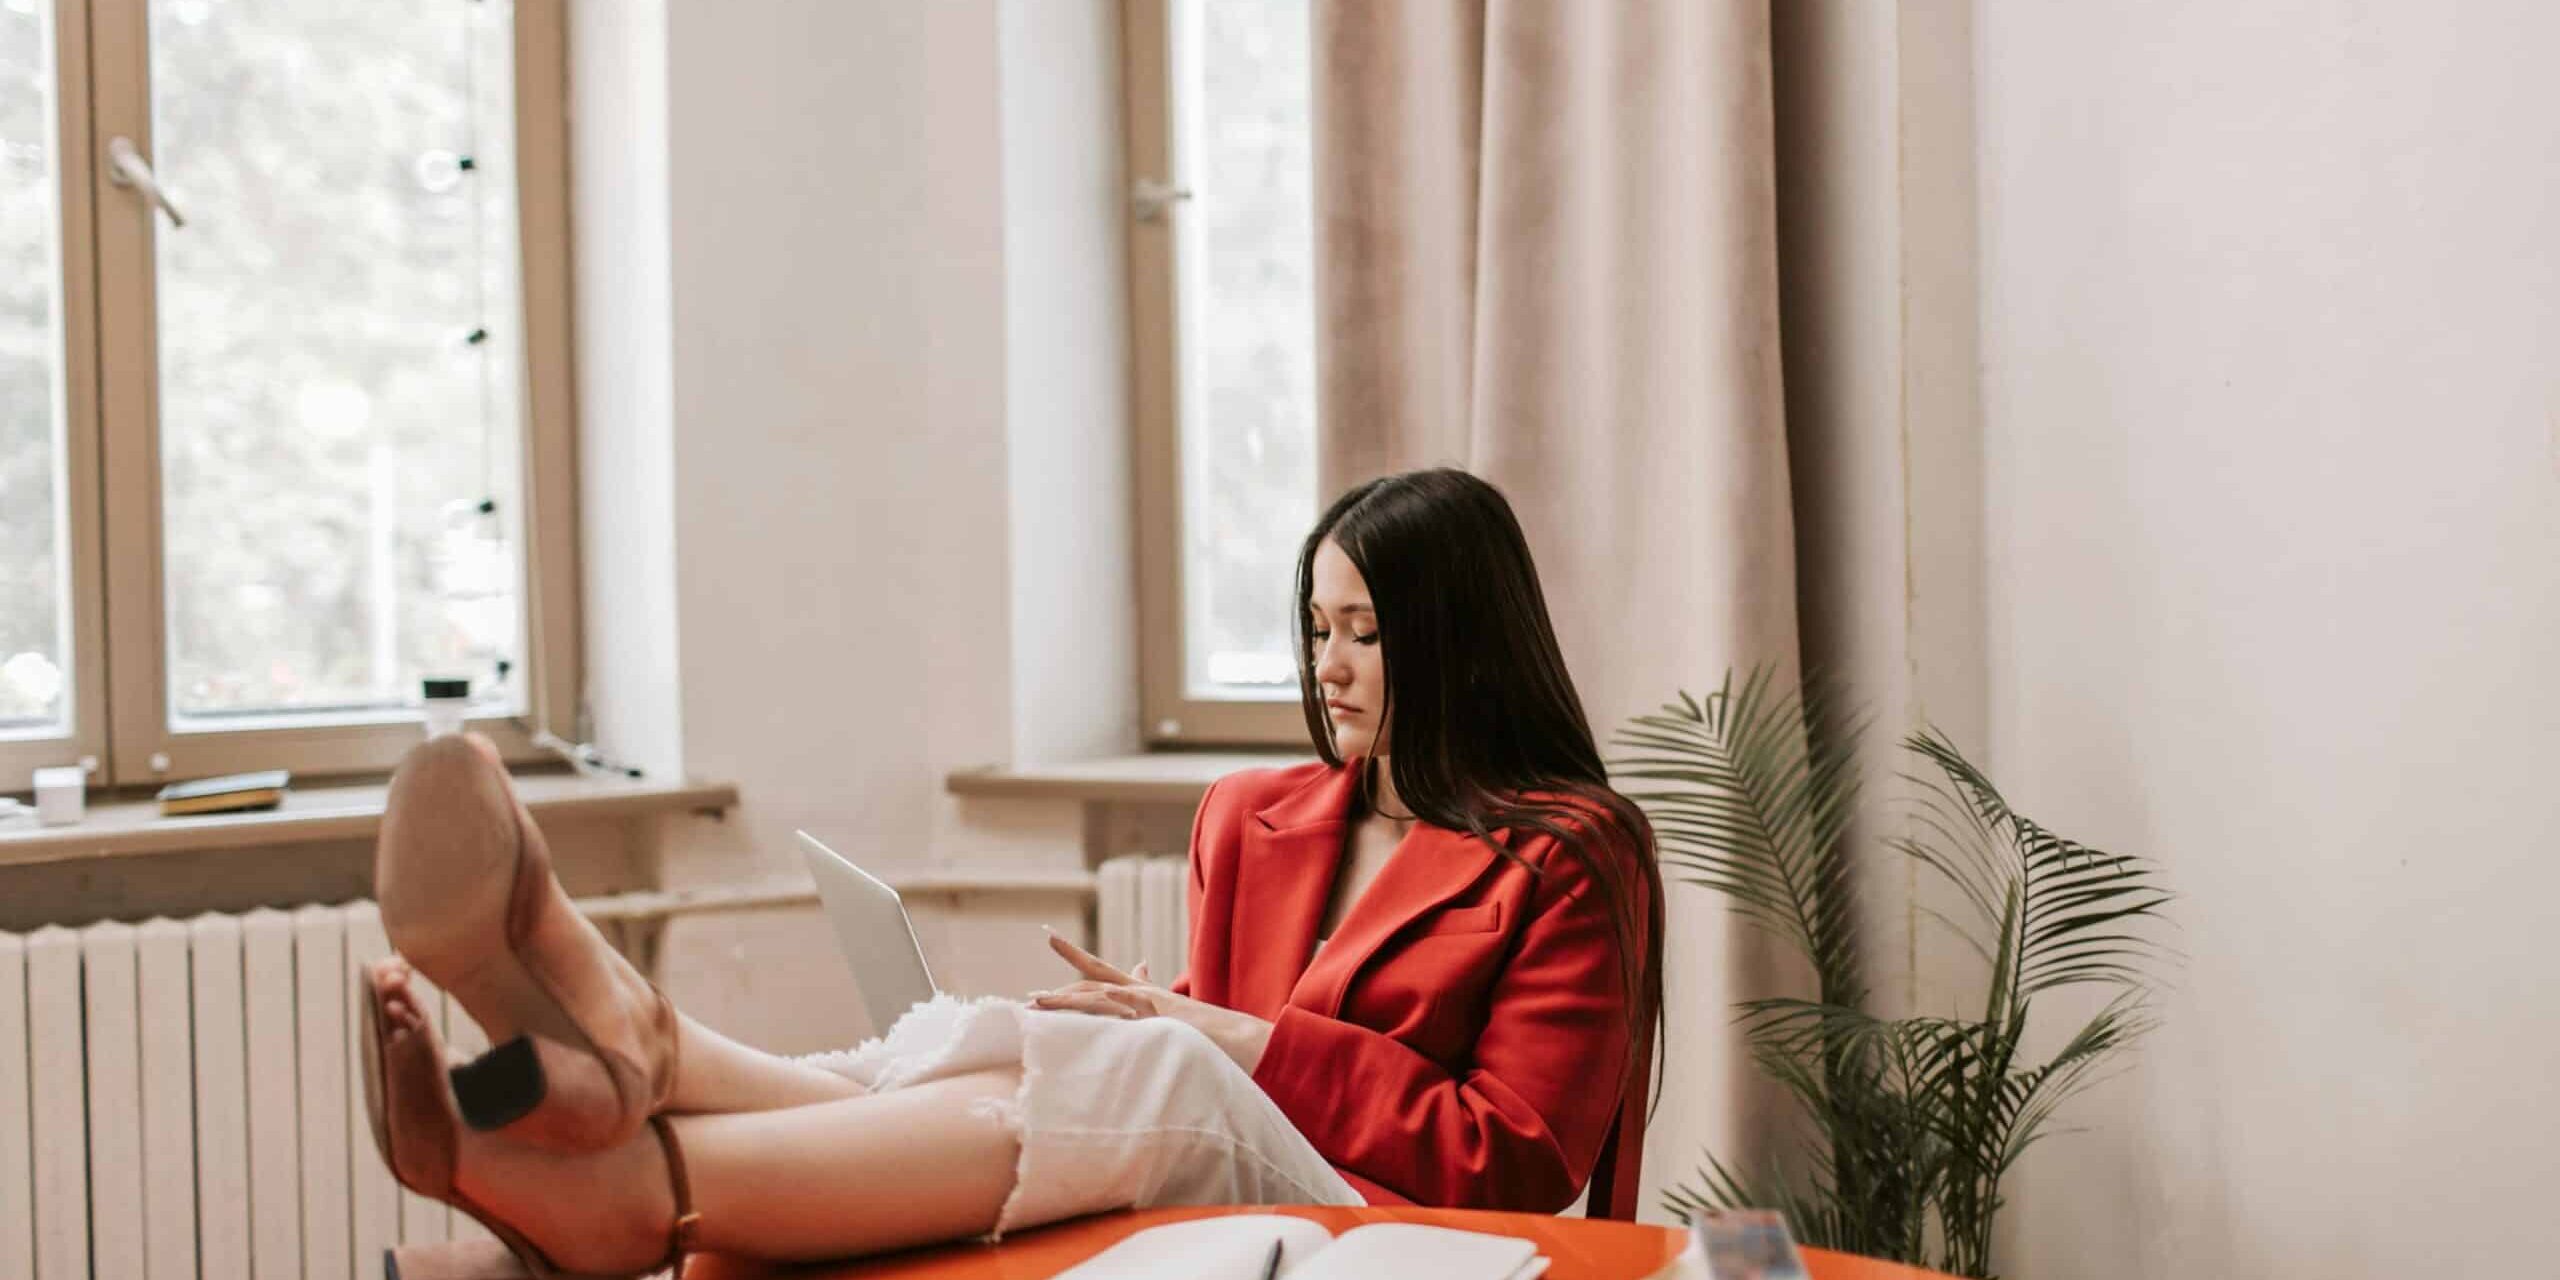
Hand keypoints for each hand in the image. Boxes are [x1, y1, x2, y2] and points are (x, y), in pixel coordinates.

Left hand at [1031, 931, 1274, 1073]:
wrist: (1248, 1043)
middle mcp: (1144, 995)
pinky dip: (1094, 1004)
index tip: (1050, 939)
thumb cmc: (1215, 1044)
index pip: (1104, 974)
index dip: (1076, 959)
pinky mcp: (1156, 1017)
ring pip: (1097, 993)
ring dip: (1063, 999)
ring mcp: (1149, 1005)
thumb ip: (1156, 1021)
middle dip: (1062, 976)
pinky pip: (1119, 1007)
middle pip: (1095, 976)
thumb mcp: (1176, 1030)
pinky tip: (1074, 1004)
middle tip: (1029, 991)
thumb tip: (1145, 1015)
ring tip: (1033, 1003)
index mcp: (1146, 998)